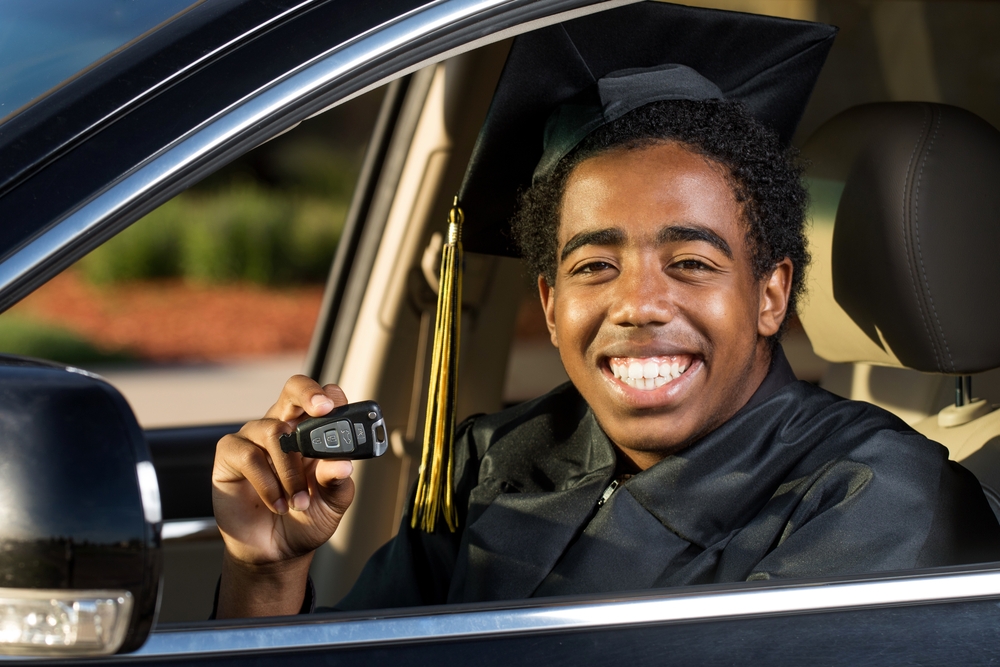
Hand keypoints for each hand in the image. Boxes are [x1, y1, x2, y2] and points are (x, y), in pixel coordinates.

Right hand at [212, 375, 356, 616]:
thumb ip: (337, 482)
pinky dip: (267, 483)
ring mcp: (255, 438)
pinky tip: (277, 503)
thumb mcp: (332, 503)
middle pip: (293, 389)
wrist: (276, 550)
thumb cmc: (306, 519)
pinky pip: (248, 455)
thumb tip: (343, 464)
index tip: (335, 408)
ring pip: (274, 432)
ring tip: (299, 502)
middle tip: (321, 411)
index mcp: (313, 432)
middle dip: (309, 394)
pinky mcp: (230, 455)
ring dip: (291, 472)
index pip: (323, 398)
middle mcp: (284, 428)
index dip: (329, 396)